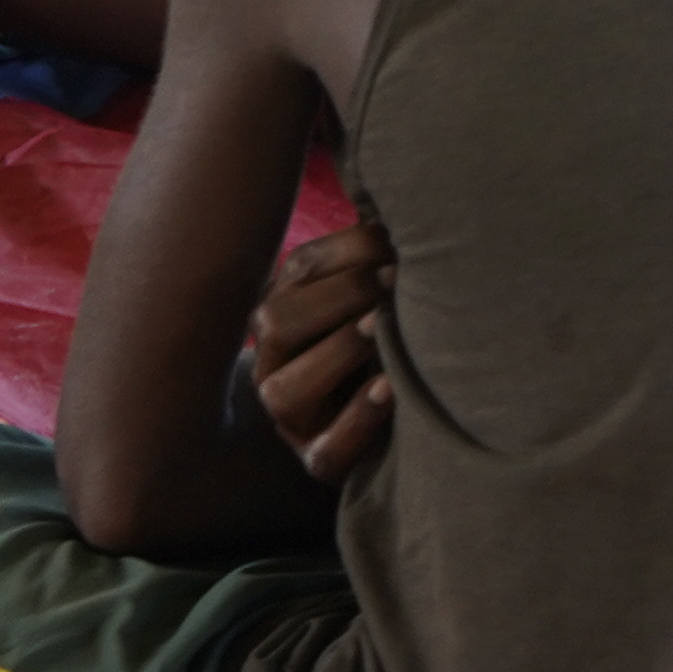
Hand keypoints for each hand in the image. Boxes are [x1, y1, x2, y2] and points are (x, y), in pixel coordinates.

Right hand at [245, 220, 393, 483]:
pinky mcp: (318, 461)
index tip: (394, 245)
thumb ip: (371, 260)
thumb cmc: (379, 346)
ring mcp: (290, 418)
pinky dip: (359, 419)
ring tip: (385, 328)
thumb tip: (399, 210)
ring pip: (288, 388)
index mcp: (282, 310)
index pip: (297, 272)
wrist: (374, 424)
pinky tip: (390, 390)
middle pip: (277, 323)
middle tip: (396, 282)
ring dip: (340, 351)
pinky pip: (327, 450)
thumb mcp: (365, 298)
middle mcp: (273, 363)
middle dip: (340, 296)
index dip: (345, 254)